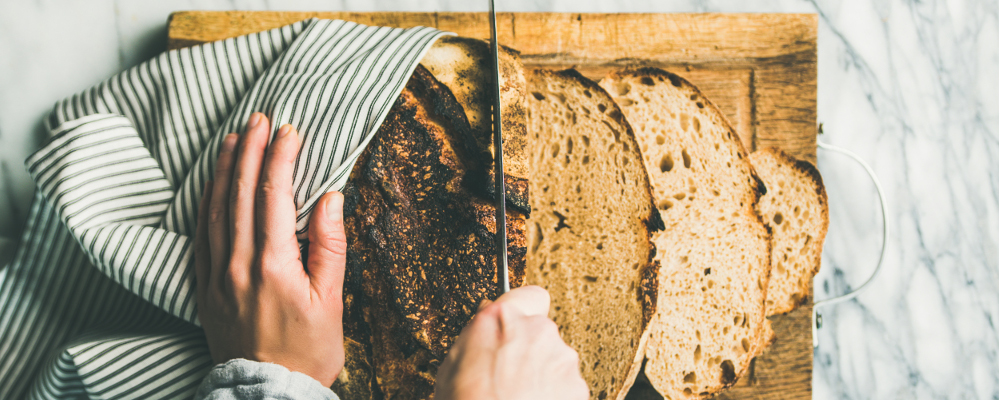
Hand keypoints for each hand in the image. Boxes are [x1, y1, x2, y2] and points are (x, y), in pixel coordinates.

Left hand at [194, 112, 346, 386]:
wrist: (270, 391)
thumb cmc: (309, 351)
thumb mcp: (332, 301)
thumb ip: (330, 246)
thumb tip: (332, 199)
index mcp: (274, 265)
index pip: (274, 196)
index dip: (281, 158)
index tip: (290, 131)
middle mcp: (239, 264)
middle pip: (240, 194)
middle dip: (250, 150)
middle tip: (259, 118)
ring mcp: (215, 275)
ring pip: (215, 209)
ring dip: (224, 169)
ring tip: (234, 137)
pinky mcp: (203, 287)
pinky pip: (200, 235)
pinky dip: (206, 202)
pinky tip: (212, 184)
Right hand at [434, 286, 589, 399]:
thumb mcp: (452, 364)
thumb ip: (477, 332)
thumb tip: (486, 321)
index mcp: (504, 318)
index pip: (529, 294)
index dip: (521, 311)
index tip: (515, 324)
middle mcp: (539, 331)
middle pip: (540, 329)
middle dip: (527, 347)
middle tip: (507, 372)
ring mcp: (561, 358)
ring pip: (554, 357)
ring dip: (541, 371)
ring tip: (518, 394)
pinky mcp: (577, 385)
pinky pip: (565, 382)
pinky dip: (554, 392)